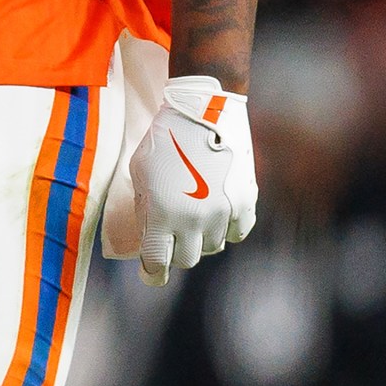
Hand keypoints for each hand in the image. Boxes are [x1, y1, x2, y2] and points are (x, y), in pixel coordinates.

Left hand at [129, 76, 256, 285]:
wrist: (202, 112)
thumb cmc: (162, 140)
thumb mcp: (139, 172)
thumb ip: (144, 207)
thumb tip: (149, 233)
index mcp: (161, 214)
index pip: (157, 262)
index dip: (152, 272)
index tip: (151, 273)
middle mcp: (193, 220)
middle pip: (185, 259)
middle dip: (174, 252)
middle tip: (170, 239)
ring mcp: (222, 213)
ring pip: (211, 247)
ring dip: (200, 239)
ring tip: (192, 218)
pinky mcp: (245, 203)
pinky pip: (237, 233)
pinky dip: (226, 229)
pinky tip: (216, 214)